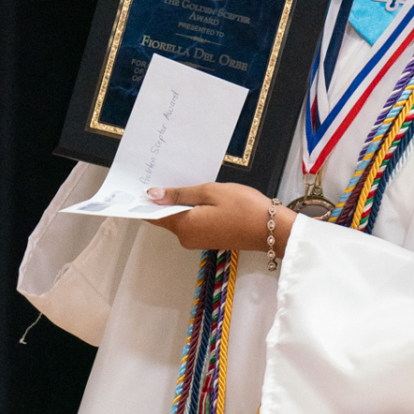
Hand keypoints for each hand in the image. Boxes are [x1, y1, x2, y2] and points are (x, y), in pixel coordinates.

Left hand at [149, 183, 296, 256]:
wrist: (271, 229)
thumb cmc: (242, 206)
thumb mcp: (210, 192)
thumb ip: (180, 194)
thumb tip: (152, 195)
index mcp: (183, 226)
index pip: (153, 215)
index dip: (145, 201)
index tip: (141, 183)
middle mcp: (186, 238)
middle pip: (166, 217)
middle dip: (165, 199)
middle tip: (166, 173)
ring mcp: (198, 241)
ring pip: (181, 219)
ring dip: (181, 203)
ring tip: (186, 180)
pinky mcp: (209, 240)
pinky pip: (193, 223)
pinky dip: (193, 210)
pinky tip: (201, 196)